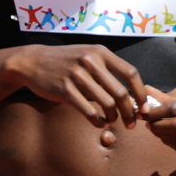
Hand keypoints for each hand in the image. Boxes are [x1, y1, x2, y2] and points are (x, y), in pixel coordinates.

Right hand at [9, 44, 145, 127]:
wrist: (32, 61)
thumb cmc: (64, 61)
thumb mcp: (87, 54)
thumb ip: (107, 69)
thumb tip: (130, 93)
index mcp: (100, 52)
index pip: (130, 73)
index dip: (140, 93)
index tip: (143, 107)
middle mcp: (90, 61)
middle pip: (121, 93)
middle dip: (129, 112)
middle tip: (131, 123)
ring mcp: (77, 76)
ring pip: (106, 103)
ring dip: (113, 117)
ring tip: (112, 121)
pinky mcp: (65, 90)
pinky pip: (88, 111)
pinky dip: (98, 121)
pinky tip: (99, 123)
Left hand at [139, 83, 175, 150]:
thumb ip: (167, 95)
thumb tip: (145, 92)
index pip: (175, 107)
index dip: (156, 113)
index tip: (144, 113)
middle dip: (158, 127)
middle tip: (148, 124)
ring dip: (162, 136)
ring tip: (154, 129)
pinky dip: (170, 143)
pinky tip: (165, 136)